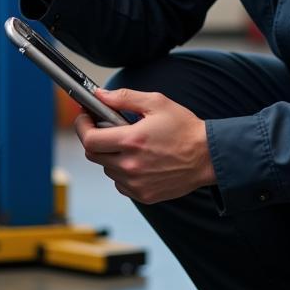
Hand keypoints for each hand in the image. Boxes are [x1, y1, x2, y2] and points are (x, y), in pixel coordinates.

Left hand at [74, 88, 215, 204]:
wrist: (208, 157)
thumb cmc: (184, 128)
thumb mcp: (156, 103)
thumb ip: (124, 97)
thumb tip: (100, 94)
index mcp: (132, 141)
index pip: (89, 140)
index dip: (82, 127)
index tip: (84, 117)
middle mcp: (131, 166)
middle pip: (93, 155)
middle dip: (95, 139)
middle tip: (105, 127)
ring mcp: (136, 184)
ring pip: (106, 169)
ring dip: (110, 155)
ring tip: (128, 144)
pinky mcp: (143, 195)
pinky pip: (120, 183)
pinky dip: (122, 171)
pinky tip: (137, 160)